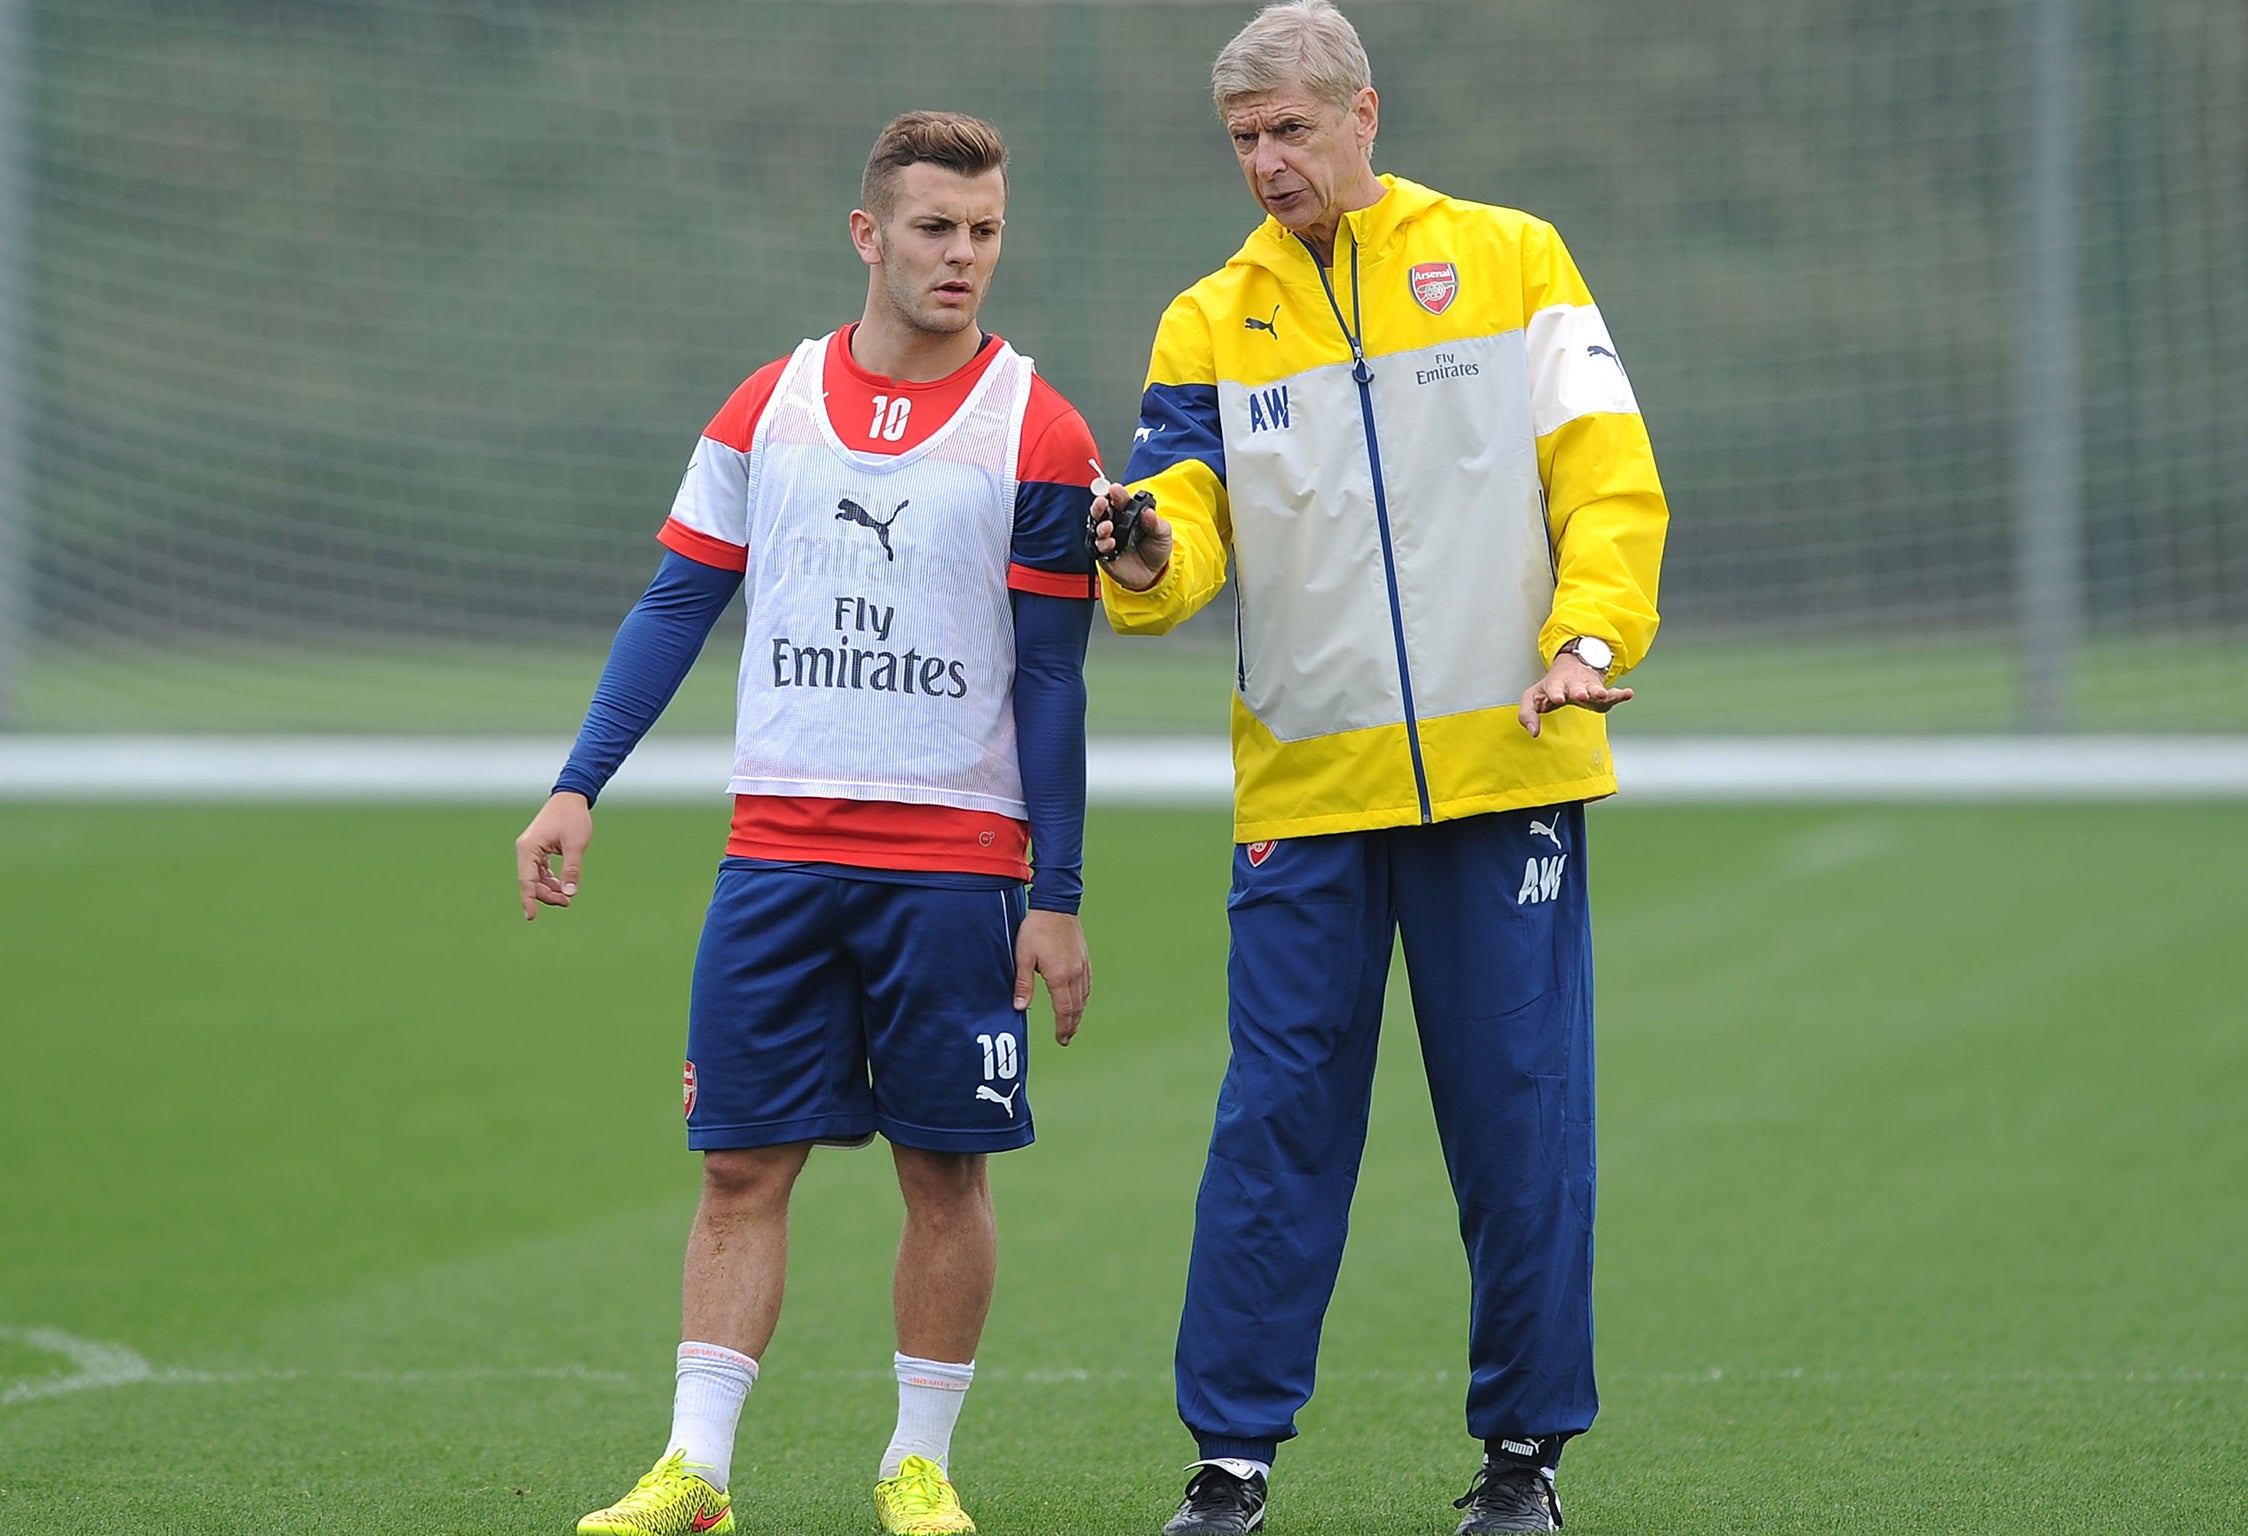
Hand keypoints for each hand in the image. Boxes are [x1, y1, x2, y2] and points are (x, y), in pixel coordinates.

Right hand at [515, 791, 592, 919]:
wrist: (571, 796)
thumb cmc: (573, 817)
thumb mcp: (576, 845)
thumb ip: (572, 869)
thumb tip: (569, 893)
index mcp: (529, 848)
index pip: (527, 881)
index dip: (529, 900)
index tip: (531, 917)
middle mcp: (525, 849)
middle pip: (530, 881)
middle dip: (546, 895)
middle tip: (566, 902)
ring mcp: (530, 849)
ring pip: (535, 877)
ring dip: (548, 889)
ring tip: (566, 897)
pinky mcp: (537, 849)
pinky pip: (540, 870)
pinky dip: (550, 879)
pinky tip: (562, 886)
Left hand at [1012, 908, 1089, 1045]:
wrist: (1055, 905)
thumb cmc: (1036, 929)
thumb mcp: (1023, 957)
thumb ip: (1023, 984)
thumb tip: (1020, 1007)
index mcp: (1059, 976)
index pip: (1064, 1010)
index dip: (1063, 1027)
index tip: (1062, 1040)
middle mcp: (1074, 974)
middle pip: (1076, 1007)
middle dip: (1072, 1025)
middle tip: (1067, 1038)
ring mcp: (1082, 965)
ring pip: (1084, 996)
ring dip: (1079, 1013)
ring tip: (1073, 1024)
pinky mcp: (1084, 957)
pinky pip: (1087, 984)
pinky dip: (1084, 997)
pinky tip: (1080, 1000)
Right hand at [1089, 483, 1173, 591]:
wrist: (1154, 574)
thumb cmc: (1156, 549)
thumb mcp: (1163, 534)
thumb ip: (1156, 523)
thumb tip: (1149, 512)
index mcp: (1129, 513)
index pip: (1119, 500)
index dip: (1116, 493)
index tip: (1115, 489)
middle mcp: (1116, 524)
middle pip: (1102, 510)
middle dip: (1099, 505)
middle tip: (1102, 502)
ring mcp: (1109, 538)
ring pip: (1097, 528)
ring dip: (1100, 525)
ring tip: (1108, 526)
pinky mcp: (1105, 555)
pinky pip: (1098, 548)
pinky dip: (1103, 544)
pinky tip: (1111, 543)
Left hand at [1517, 655, 1633, 737]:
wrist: (1571, 667)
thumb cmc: (1549, 688)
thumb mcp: (1532, 698)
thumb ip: (1527, 715)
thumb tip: (1533, 733)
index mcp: (1555, 685)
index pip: (1554, 688)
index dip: (1556, 693)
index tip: (1557, 698)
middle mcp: (1572, 684)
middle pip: (1576, 687)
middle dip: (1578, 691)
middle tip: (1580, 695)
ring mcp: (1588, 686)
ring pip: (1595, 688)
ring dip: (1598, 691)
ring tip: (1603, 694)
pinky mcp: (1601, 691)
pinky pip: (1612, 693)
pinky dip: (1620, 694)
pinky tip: (1628, 694)